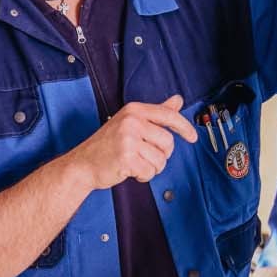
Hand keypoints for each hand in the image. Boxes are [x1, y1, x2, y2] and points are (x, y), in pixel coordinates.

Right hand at [75, 95, 196, 188]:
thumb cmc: (108, 145)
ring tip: (134, 163)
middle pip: (168, 142)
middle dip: (161, 155)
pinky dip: (143, 176)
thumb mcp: (131, 123)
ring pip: (161, 159)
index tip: (193, 137)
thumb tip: (178, 100)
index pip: (168, 115)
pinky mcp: (126, 158)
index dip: (184, 128)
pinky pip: (150, 171)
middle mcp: (131, 121)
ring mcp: (128, 139)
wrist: (82, 164)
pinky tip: (129, 171)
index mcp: (134, 110)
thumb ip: (157, 112)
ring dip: (151, 167)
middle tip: (143, 155)